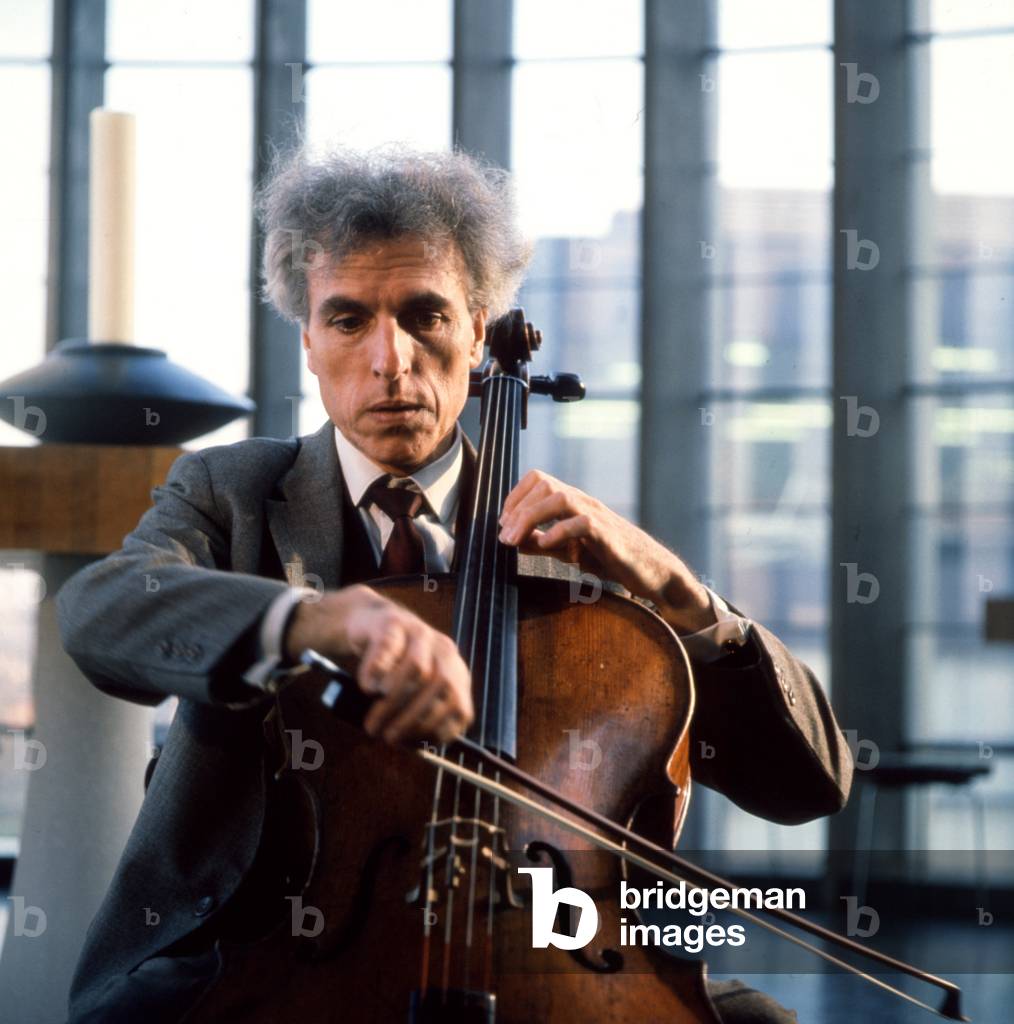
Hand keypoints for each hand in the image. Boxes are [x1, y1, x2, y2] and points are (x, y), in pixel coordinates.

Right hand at [284, 585, 472, 743]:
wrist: (372, 624)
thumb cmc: (393, 667)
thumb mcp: (414, 691)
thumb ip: (420, 714)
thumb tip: (414, 747)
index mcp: (455, 671)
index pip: (459, 706)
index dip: (436, 730)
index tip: (413, 745)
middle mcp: (443, 650)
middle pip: (440, 687)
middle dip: (413, 719)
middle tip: (388, 737)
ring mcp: (420, 632)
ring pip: (417, 668)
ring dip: (393, 702)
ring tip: (373, 722)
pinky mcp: (393, 623)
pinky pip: (388, 648)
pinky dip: (377, 672)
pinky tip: (367, 688)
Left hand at [498, 470, 716, 633]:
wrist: (651, 571)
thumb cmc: (611, 558)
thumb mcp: (569, 550)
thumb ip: (542, 542)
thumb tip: (512, 540)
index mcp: (573, 502)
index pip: (538, 480)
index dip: (514, 497)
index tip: (503, 523)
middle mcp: (583, 502)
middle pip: (544, 484)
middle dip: (517, 508)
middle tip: (504, 537)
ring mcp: (596, 516)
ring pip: (559, 497)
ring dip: (530, 517)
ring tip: (514, 540)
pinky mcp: (608, 536)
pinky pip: (582, 523)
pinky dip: (558, 532)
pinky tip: (545, 546)